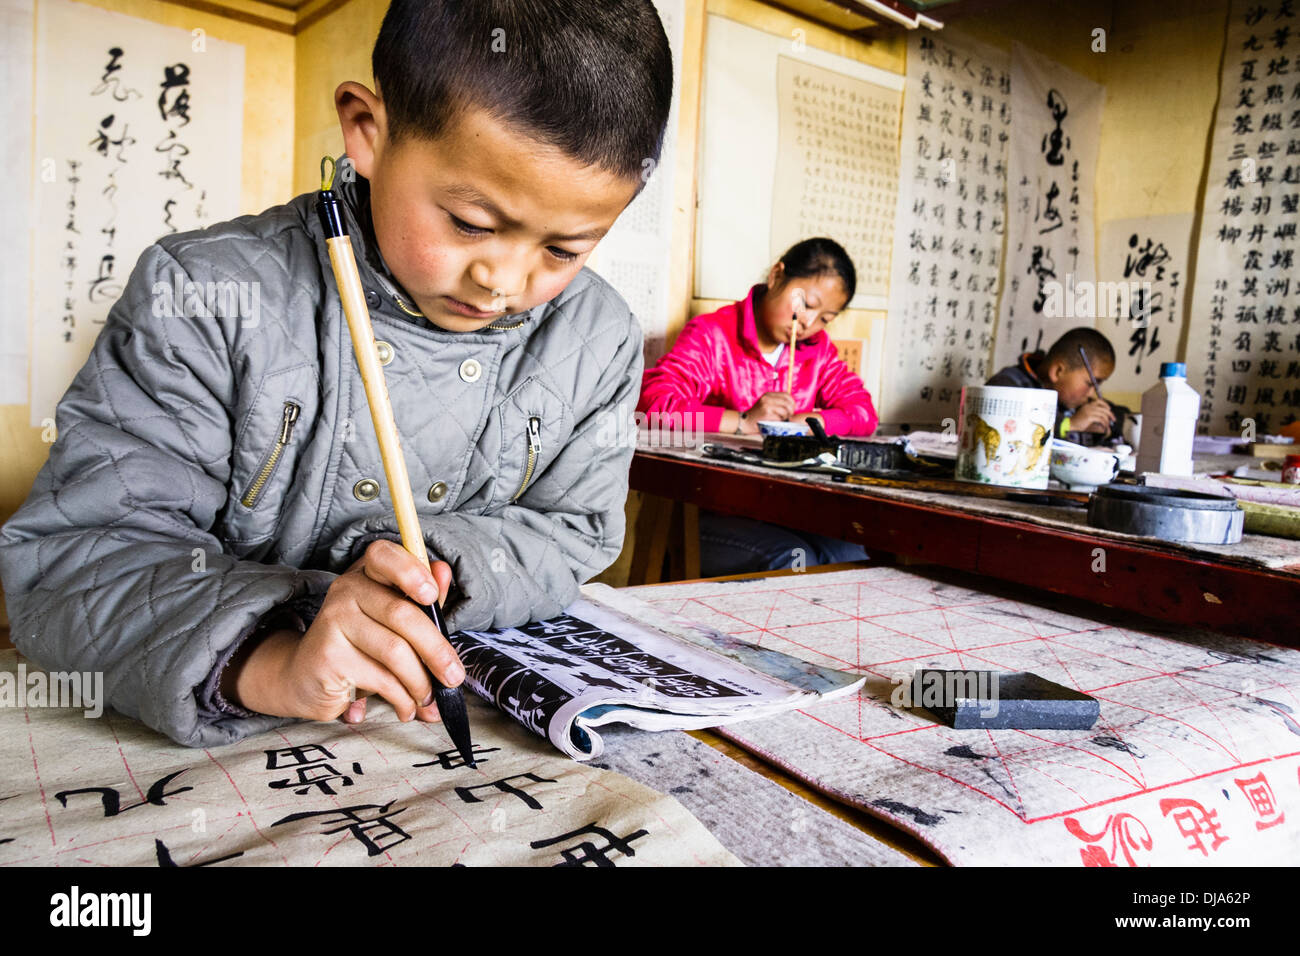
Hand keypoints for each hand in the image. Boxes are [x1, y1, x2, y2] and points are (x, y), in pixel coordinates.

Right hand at [225, 539, 461, 724]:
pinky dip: (402, 699)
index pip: (384, 556)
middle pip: (402, 615)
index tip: (431, 595)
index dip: (411, 571)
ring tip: (429, 701)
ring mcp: (333, 621)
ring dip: (421, 683)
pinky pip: (380, 679)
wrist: (304, 677)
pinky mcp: (329, 656)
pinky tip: (407, 708)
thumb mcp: (394, 619)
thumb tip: (444, 571)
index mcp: (366, 574)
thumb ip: (421, 598)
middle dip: (437, 651)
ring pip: (395, 652)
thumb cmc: (360, 645)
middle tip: (454, 677)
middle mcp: (346, 591)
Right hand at [743, 392, 795, 431]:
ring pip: (785, 410)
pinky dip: (780, 420)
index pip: (786, 395)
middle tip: (789, 416)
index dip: (792, 402)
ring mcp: (766, 404)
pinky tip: (776, 422)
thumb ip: (776, 402)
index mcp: (768, 394)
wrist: (745, 422)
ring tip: (781, 419)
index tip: (791, 409)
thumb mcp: (766, 404)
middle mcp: (767, 398)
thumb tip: (791, 405)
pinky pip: (780, 417)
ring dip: (785, 416)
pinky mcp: (766, 412)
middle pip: (787, 402)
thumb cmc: (758, 416)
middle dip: (791, 410)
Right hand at [1071, 397, 1115, 433]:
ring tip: (1107, 425)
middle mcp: (1089, 407)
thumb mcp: (1086, 414)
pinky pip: (1100, 420)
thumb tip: (1105, 416)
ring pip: (1103, 415)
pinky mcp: (1089, 417)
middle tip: (1113, 419)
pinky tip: (1104, 426)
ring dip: (1107, 421)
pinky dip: (1104, 423)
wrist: (1071, 424)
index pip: (1099, 401)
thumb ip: (1094, 413)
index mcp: (1088, 405)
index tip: (1109, 409)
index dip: (1106, 405)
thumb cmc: (1078, 421)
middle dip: (1110, 414)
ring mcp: (1089, 411)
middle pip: (1104, 409)